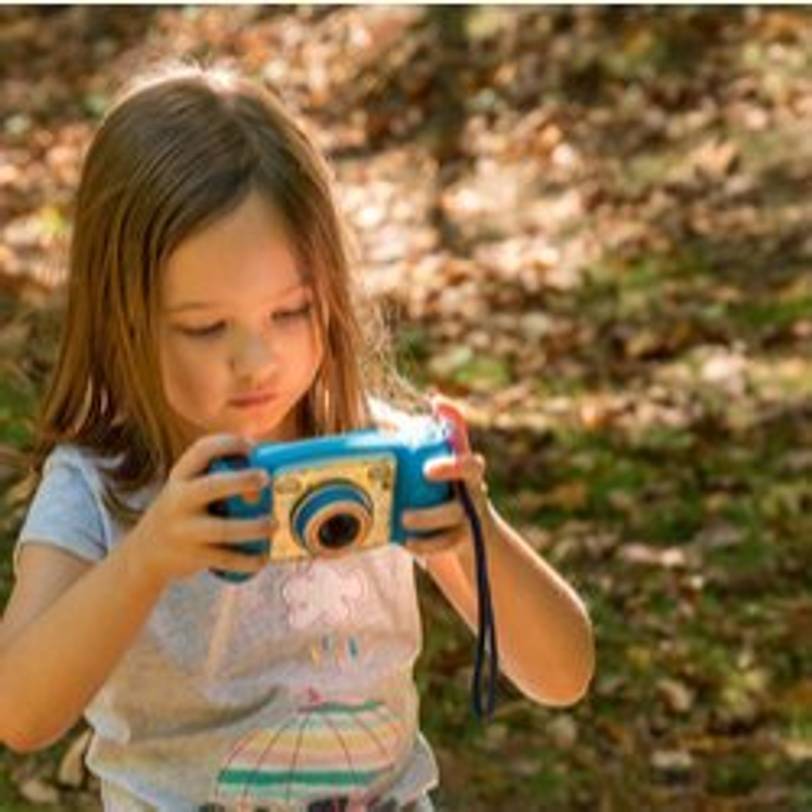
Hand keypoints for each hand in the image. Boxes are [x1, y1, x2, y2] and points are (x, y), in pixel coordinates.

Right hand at [121, 434, 275, 588]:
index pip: (201, 451)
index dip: (229, 444)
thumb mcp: (186, 487)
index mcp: (180, 477)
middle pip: (212, 486)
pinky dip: (249, 560)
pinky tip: (264, 557)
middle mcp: (179, 500)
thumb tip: (270, 458)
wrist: (145, 554)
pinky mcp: (193, 557)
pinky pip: (226, 559)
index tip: (252, 446)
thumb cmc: (182, 512)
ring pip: (224, 529)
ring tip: (274, 523)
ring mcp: (185, 531)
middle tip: (265, 478)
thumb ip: (216, 475)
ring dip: (254, 527)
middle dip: (243, 480)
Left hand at [403, 394, 489, 557]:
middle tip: (427, 470)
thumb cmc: (437, 495)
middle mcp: (471, 484)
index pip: (461, 434)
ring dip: (429, 516)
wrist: (466, 537)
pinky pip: (446, 543)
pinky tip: (407, 542)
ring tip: (404, 518)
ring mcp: (470, 512)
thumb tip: (381, 415)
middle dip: (452, 467)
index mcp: (460, 463)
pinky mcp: (462, 540)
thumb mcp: (426, 468)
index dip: (452, 417)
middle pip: (472, 468)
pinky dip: (425, 545)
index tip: (436, 405)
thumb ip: (409, 442)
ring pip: (456, 512)